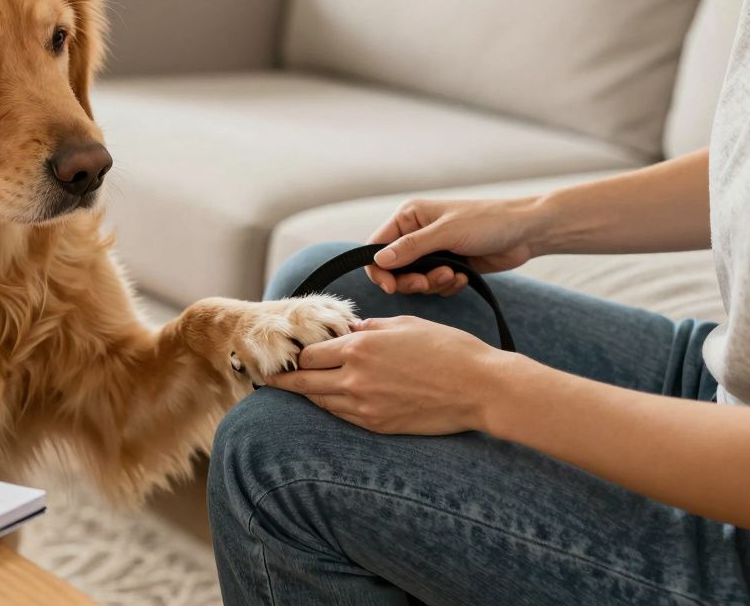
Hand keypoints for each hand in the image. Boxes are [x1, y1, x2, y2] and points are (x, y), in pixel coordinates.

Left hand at [266, 316, 522, 434]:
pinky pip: (341, 416)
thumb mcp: (404, 324)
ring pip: (319, 401)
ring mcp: (365, 406)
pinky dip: (331, 407)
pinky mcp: (378, 425)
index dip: (296, 353)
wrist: (480, 388)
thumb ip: (368, 328)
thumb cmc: (447, 349)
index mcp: (359, 346)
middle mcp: (354, 377)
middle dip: (285, 378)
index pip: (309, 353)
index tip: (285, 352)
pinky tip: (327, 401)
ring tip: (293, 389)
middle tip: (269, 378)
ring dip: (307, 394)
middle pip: (303, 381)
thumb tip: (347, 330)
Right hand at [367, 197, 547, 295]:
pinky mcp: (447, 266)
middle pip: (393, 268)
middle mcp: (415, 234)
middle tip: (428, 283)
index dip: (380, 269)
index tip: (392, 287)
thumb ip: (411, 248)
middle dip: (411, 280)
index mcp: (409, 217)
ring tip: (453, 275)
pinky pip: (433, 286)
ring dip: (432, 284)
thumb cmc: (488, 222)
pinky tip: (463, 278)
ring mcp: (432, 251)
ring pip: (414, 280)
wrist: (526, 232)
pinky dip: (445, 286)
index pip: (377, 246)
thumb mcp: (446, 233)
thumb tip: (378, 260)